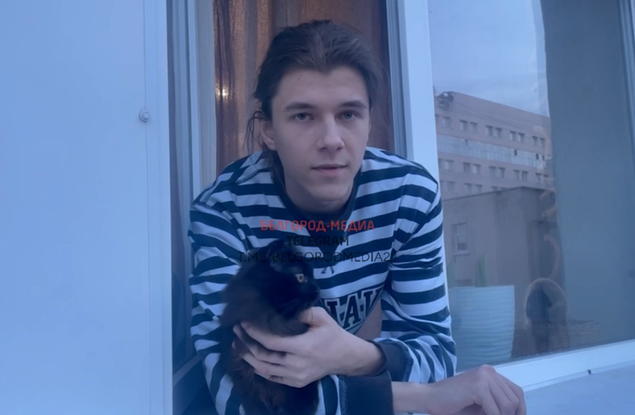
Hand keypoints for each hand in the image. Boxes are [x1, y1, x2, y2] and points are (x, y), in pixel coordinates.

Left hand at [234, 307, 383, 387]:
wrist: (345, 357)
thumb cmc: (332, 334)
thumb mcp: (321, 317)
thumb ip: (301, 312)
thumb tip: (280, 311)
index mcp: (302, 347)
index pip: (270, 341)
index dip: (254, 332)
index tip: (244, 323)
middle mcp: (296, 364)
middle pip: (263, 356)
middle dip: (247, 343)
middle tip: (236, 331)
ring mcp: (295, 376)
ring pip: (264, 369)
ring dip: (248, 357)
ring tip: (238, 346)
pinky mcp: (295, 382)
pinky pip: (272, 377)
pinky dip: (259, 369)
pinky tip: (251, 360)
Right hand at [413, 365, 525, 414]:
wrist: (429, 398)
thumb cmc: (452, 403)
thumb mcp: (480, 402)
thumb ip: (496, 404)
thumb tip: (515, 414)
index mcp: (490, 373)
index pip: (516, 392)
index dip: (520, 409)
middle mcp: (489, 372)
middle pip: (514, 399)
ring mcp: (483, 377)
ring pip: (507, 405)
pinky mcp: (477, 386)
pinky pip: (494, 410)